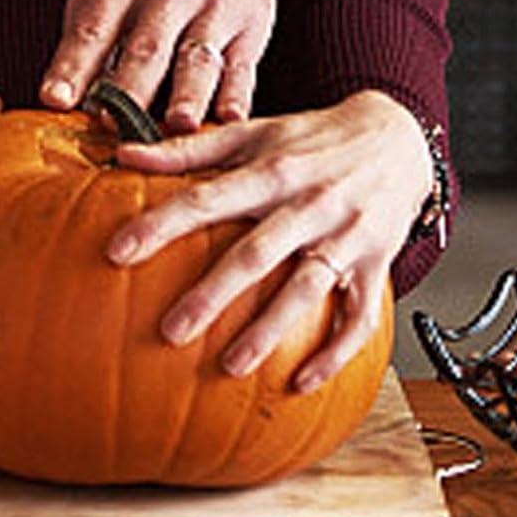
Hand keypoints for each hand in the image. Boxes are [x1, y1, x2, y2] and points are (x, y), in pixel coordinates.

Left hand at [40, 0, 277, 130]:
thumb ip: (86, 28)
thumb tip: (63, 92)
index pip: (93, 28)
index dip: (73, 66)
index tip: (55, 100)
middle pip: (146, 48)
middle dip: (129, 91)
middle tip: (112, 128)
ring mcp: (215, 7)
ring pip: (197, 59)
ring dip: (187, 96)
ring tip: (176, 127)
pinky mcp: (251, 26)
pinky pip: (242, 67)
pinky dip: (236, 95)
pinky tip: (229, 118)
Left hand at [104, 91, 431, 391]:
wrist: (400, 139)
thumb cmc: (312, 140)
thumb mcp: (251, 133)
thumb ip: (186, 150)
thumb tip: (122, 154)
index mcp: (271, 172)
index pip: (207, 199)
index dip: (161, 224)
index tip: (117, 251)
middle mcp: (309, 206)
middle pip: (256, 254)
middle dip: (213, 294)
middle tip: (170, 332)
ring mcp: (346, 239)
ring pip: (307, 289)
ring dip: (270, 331)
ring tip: (231, 366)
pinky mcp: (376, 265)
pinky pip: (360, 316)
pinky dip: (335, 354)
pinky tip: (301, 382)